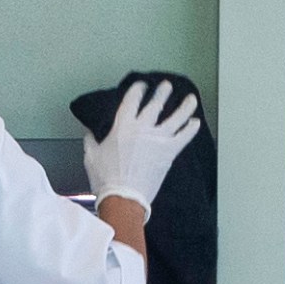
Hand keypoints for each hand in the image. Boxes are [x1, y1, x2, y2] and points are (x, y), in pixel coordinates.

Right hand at [82, 79, 202, 219]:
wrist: (123, 197)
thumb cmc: (105, 178)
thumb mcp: (91, 157)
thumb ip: (91, 142)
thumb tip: (89, 133)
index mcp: (122, 128)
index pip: (131, 101)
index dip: (137, 91)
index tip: (141, 86)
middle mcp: (143, 129)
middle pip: (156, 104)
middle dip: (162, 93)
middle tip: (167, 86)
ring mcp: (158, 139)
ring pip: (177, 117)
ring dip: (185, 106)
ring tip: (191, 99)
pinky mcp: (169, 152)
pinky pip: (184, 136)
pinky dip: (191, 129)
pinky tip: (195, 123)